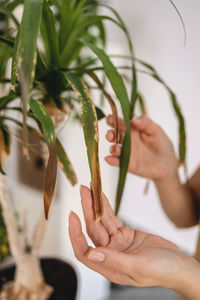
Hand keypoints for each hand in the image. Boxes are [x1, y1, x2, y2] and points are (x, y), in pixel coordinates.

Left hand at [69, 186, 197, 292]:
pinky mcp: (124, 233)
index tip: (73, 216)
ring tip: (90, 187)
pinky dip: (106, 206)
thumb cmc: (162, 270)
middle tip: (83, 190)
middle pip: (92, 230)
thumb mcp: (139, 266)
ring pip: (101, 221)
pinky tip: (101, 195)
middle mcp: (109, 253)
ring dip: (95, 204)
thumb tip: (91, 254)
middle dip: (86, 209)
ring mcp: (116, 242)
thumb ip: (114, 260)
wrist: (178, 264)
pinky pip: (112, 218)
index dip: (75, 234)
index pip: (84, 251)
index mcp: (109, 266)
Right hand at [105, 115, 178, 180]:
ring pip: (114, 149)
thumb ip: (146, 123)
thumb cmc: (162, 144)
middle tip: (110, 135)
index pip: (121, 123)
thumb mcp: (156, 130)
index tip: (109, 118)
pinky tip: (109, 159)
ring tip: (115, 148)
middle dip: (110, 134)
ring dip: (112, 148)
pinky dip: (112, 161)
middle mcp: (127, 141)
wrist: (168, 164)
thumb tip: (133, 120)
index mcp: (132, 130)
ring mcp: (126, 153)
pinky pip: (117, 162)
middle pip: (114, 136)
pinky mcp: (128, 164)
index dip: (114, 120)